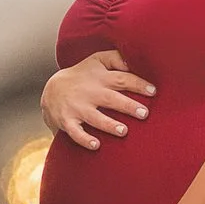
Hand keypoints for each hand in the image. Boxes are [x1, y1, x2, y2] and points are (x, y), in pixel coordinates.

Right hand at [41, 51, 155, 150]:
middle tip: (144, 113)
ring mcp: (77, 107)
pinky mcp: (66, 121)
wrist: (51, 90)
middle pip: (110, 98)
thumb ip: (116, 58)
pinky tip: (96, 145)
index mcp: (99, 77)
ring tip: (124, 131)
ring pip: (94, 117)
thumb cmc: (82, 75)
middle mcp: (89, 92)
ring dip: (109, 125)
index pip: (121, 78)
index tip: (153, 91)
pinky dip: (84, 139)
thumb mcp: (96, 61)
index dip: (138, 84)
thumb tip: (135, 61)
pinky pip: (75, 132)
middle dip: (127, 106)